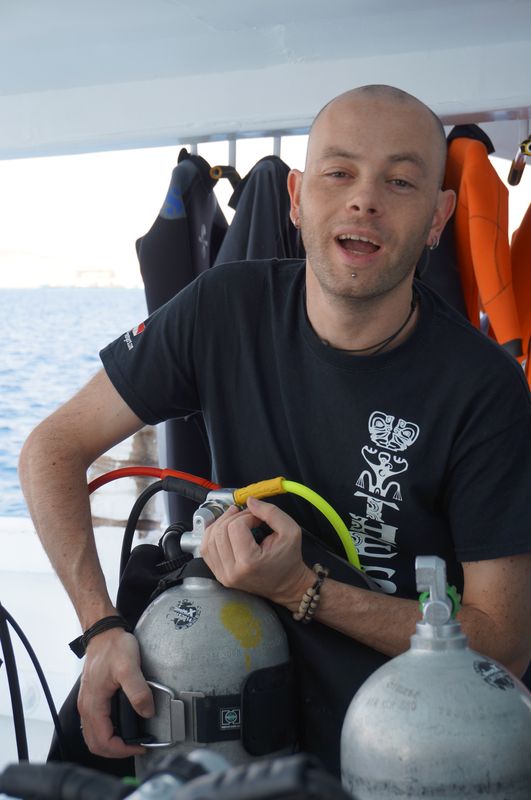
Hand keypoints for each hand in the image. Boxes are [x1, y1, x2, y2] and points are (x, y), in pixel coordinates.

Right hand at [77, 627, 153, 757]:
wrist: (103, 632)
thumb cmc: (113, 646)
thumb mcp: (129, 667)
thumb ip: (138, 691)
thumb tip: (147, 712)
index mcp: (94, 703)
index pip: (103, 741)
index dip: (122, 749)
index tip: (140, 746)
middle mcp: (86, 706)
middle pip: (95, 744)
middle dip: (116, 751)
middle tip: (136, 746)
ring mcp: (87, 702)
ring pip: (93, 736)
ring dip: (110, 743)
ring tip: (130, 739)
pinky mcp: (91, 697)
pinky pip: (95, 724)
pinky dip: (107, 732)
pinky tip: (121, 725)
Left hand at [200, 496, 313, 607]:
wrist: (287, 584)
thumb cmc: (289, 559)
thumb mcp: (290, 531)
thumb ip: (271, 512)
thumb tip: (249, 501)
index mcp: (249, 562)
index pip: (235, 527)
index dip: (247, 516)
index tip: (258, 519)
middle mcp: (232, 571)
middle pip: (219, 531)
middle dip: (233, 518)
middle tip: (247, 517)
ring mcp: (223, 575)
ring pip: (209, 539)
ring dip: (220, 524)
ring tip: (235, 520)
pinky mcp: (219, 575)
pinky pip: (206, 549)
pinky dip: (212, 535)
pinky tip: (224, 530)